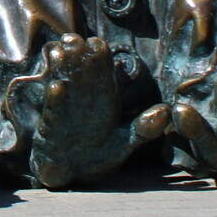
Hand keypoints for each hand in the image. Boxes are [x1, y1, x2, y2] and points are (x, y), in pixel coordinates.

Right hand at [6, 34, 168, 189]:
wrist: (71, 176)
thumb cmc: (97, 156)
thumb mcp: (125, 143)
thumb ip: (144, 128)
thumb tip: (166, 110)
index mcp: (100, 99)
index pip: (100, 71)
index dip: (98, 56)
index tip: (97, 45)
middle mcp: (81, 101)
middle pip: (78, 72)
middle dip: (75, 55)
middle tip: (73, 40)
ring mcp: (64, 113)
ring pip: (61, 84)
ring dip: (59, 70)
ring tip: (59, 53)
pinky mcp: (50, 128)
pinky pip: (53, 112)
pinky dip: (54, 101)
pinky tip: (57, 88)